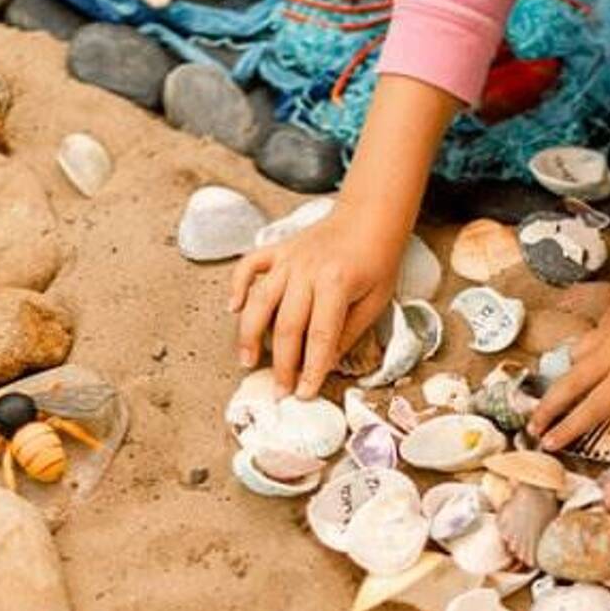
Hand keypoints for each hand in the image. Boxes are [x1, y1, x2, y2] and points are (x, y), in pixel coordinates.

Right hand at [229, 210, 401, 397]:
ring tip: (247, 360)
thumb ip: (348, 333)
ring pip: (260, 300)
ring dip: (249, 333)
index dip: (311, 369)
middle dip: (281, 363)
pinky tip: (233, 308)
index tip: (304, 393)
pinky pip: (249, 266)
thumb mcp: (375, 301)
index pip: (319, 336)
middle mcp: (307, 271)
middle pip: (286, 325)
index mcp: (336, 283)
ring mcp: (289, 259)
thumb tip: (324, 364)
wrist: (370, 217)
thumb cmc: (377, 260)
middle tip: (280, 390)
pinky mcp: (278, 250)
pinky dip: (237, 286)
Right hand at [528, 268, 609, 451]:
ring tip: (563, 388)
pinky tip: (597, 351)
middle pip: (569, 385)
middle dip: (547, 408)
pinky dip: (585, 348)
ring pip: (576, 355)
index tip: (548, 444)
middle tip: (531, 425)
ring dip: (565, 375)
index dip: (568, 430)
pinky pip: (591, 334)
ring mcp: (609, 329)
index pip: (592, 409)